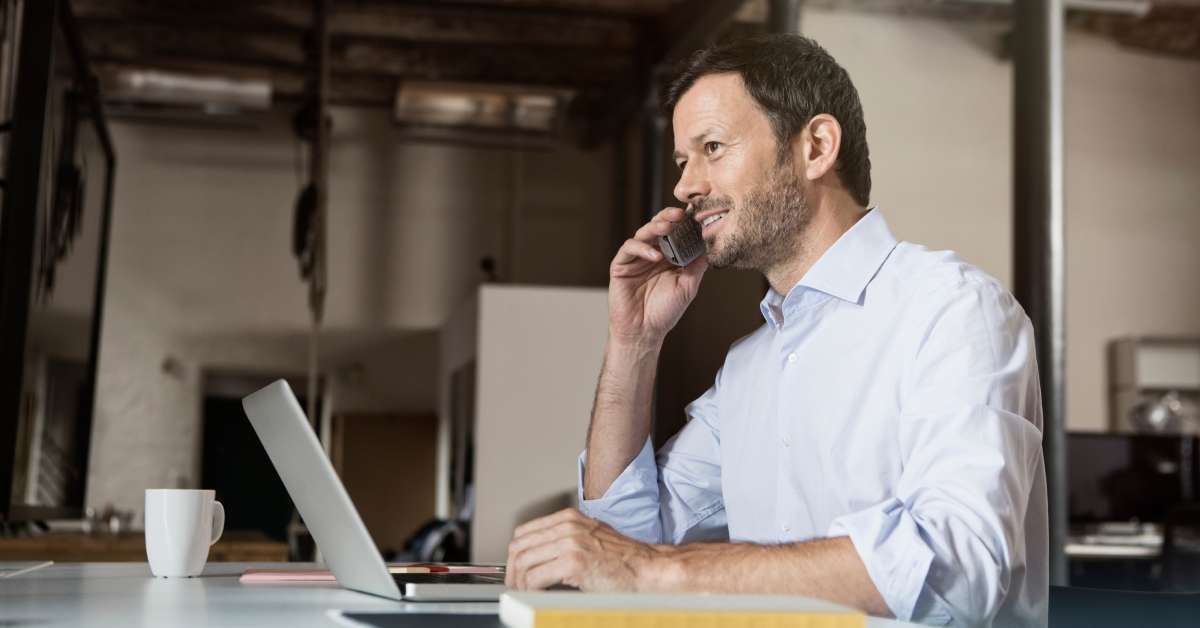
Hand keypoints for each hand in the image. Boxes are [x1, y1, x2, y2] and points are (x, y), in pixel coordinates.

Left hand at [505, 508, 659, 591]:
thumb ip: (566, 541)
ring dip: (519, 583)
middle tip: (515, 587)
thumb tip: (540, 558)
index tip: (515, 572)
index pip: (524, 533)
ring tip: (525, 594)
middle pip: (519, 547)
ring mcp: (570, 542)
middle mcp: (567, 526)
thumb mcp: (591, 538)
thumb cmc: (625, 560)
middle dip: (512, 571)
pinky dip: (530, 590)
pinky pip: (535, 578)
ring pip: (524, 563)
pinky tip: (538, 596)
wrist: (649, 569)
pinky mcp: (573, 562)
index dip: (515, 555)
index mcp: (569, 518)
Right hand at [608, 207, 707, 347]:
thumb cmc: (664, 312)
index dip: (684, 223)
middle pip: (658, 227)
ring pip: (643, 233)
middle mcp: (652, 254)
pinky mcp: (620, 265)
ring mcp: (635, 259)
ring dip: (655, 227)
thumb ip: (696, 266)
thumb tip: (711, 246)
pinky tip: (655, 256)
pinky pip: (629, 248)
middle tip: (680, 213)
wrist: (643, 332)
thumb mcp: (688, 287)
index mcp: (668, 258)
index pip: (675, 233)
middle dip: (669, 217)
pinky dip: (642, 249)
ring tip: (668, 227)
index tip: (696, 215)